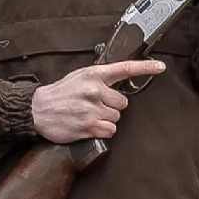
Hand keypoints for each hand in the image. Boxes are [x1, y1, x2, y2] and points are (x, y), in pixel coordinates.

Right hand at [31, 58, 165, 143]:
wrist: (38, 110)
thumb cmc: (59, 94)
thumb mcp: (79, 77)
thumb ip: (99, 78)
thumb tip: (117, 82)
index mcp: (94, 75)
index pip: (125, 68)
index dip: (145, 68)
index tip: (160, 67)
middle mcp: (95, 90)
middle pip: (123, 103)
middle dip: (112, 107)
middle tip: (95, 106)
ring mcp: (93, 109)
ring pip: (116, 118)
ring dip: (106, 120)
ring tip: (89, 116)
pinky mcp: (89, 126)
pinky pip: (110, 130)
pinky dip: (102, 131)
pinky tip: (89, 126)